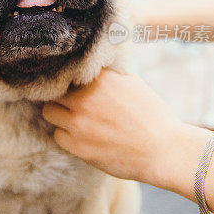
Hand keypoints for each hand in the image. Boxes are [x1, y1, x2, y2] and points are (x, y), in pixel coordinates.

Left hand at [42, 69, 188, 184]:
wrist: (164, 151)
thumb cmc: (151, 115)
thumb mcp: (132, 82)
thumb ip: (107, 73)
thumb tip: (88, 62)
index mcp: (99, 79)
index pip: (65, 70)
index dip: (66, 77)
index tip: (69, 82)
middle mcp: (84, 98)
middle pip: (53, 90)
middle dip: (61, 95)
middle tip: (71, 102)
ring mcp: (78, 124)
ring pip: (49, 112)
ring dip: (59, 114)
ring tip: (75, 118)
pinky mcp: (77, 147)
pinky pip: (57, 136)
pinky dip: (66, 136)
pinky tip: (82, 136)